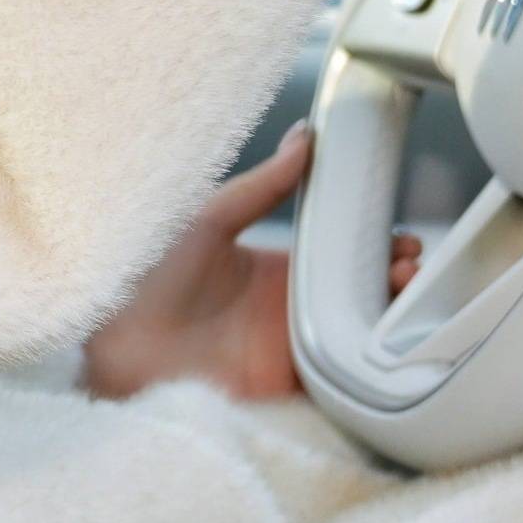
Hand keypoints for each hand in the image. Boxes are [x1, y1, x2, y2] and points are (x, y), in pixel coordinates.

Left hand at [80, 122, 419, 403]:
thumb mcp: (209, 217)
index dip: (377, 248)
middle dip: (395, 283)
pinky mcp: (282, 387)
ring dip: (390, 321)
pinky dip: (368, 368)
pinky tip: (390, 350)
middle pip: (360, 297)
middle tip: (411, 268)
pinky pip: (336, 381)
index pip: (341, 257)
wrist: (110, 335)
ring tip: (410, 298)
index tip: (404, 237)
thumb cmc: (146, 270)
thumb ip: (262, 186)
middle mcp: (288, 310)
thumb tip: (306, 136)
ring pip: (357, 337)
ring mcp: (288, 349)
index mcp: (274, 268)